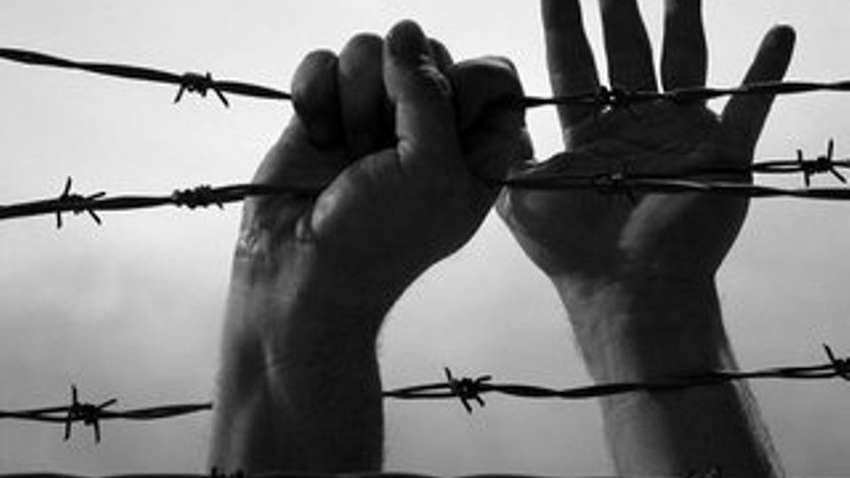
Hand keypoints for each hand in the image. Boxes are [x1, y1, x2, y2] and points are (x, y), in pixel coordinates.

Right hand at [210, 21, 528, 471]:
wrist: (299, 279)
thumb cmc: (378, 239)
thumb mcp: (431, 169)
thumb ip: (430, 92)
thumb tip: (404, 30)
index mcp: (475, 149)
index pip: (493, 75)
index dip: (467, 81)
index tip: (443, 117)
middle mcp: (428, 129)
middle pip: (428, 52)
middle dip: (400, 92)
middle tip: (384, 147)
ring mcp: (373, 119)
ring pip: (371, 49)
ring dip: (354, 100)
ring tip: (347, 151)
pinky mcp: (324, 113)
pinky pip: (323, 62)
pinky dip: (315, 93)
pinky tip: (316, 137)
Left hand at [499, 0, 793, 301]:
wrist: (627, 289)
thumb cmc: (570, 249)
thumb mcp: (519, 195)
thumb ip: (505, 152)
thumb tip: (487, 116)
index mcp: (587, 132)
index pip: (573, 63)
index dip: (565, 22)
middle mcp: (633, 125)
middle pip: (626, 50)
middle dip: (619, 7)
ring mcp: (678, 134)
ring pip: (684, 61)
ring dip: (684, 19)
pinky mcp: (720, 152)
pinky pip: (751, 103)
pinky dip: (767, 72)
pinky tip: (780, 34)